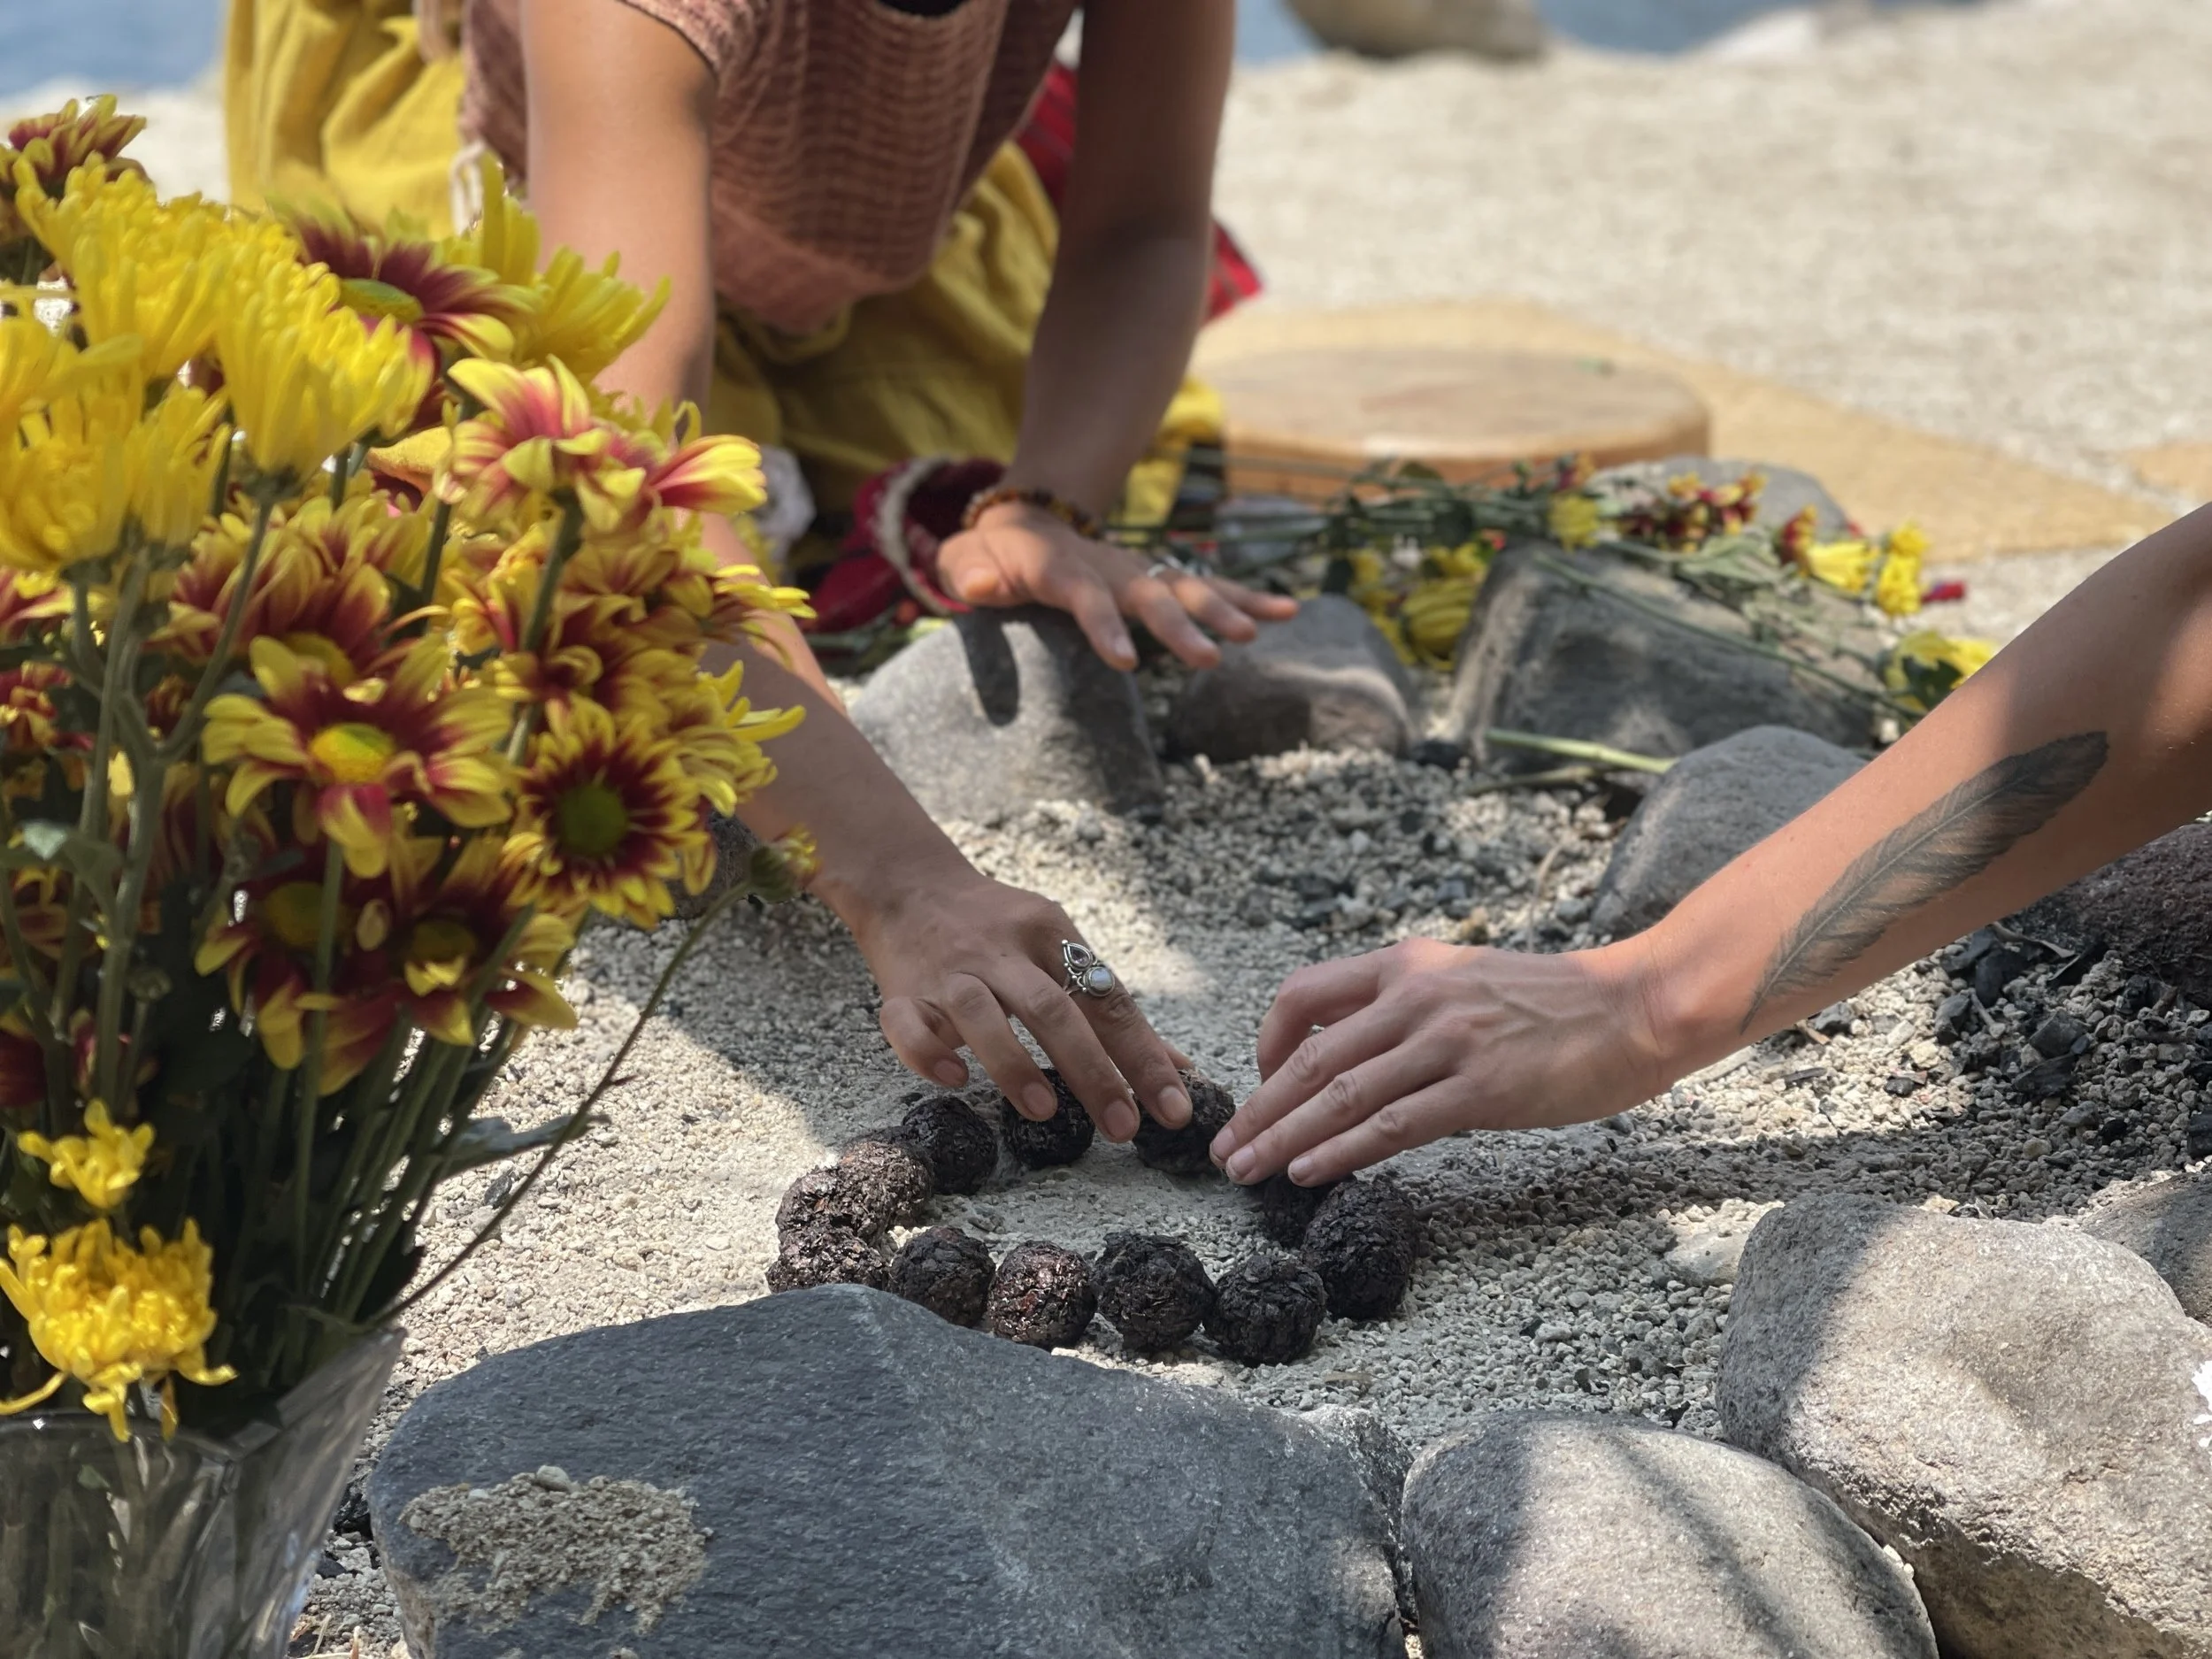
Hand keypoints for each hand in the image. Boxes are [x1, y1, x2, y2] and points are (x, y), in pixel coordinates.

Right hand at [846, 865, 1192, 1140]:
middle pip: (1052, 1008)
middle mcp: (1001, 949)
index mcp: (1049, 933)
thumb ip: (1111, 1007)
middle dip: (1093, 1070)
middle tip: (1122, 1126)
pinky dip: (930, 1055)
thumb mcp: (1058, 946)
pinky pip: (908, 1025)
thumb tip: (1178, 1068)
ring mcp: (949, 970)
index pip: (1107, 1001)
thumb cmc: (998, 928)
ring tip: (1045, 1111)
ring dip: (1015, 1064)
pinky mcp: (903, 993)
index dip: (1144, 1057)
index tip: (1173, 1108)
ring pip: (980, 1014)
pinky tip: (955, 1081)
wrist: (909, 884)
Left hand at [938, 500, 1297, 670]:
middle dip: (1181, 627)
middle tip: (1211, 659)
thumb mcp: (968, 559)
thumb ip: (970, 571)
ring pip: (1189, 589)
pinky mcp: (1162, 580)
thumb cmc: (994, 554)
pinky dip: (1248, 597)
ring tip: (1261, 631)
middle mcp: (1112, 569)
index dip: (1103, 626)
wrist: (1031, 518)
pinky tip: (1287, 612)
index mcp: (1063, 570)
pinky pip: (1210, 588)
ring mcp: (1142, 572)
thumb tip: (982, 585)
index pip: (1085, 598)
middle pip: (1151, 596)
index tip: (1125, 660)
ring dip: (1226, 609)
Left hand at [1208, 939, 1674, 1185]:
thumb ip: (1407, 1006)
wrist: (1635, 1007)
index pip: (1303, 994)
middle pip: (1309, 1056)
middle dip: (1259, 1109)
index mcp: (1407, 964)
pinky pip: (1390, 1127)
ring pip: (1339, 1095)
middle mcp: (1417, 996)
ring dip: (1282, 1138)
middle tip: (1225, 1149)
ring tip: (1245, 1170)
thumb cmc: (1556, 1004)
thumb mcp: (1466, 980)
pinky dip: (1340, 1152)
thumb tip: (1351, 1051)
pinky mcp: (1480, 1090)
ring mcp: (1447, 1042)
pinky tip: (1308, 1173)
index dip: (1266, 1043)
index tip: (1261, 1085)